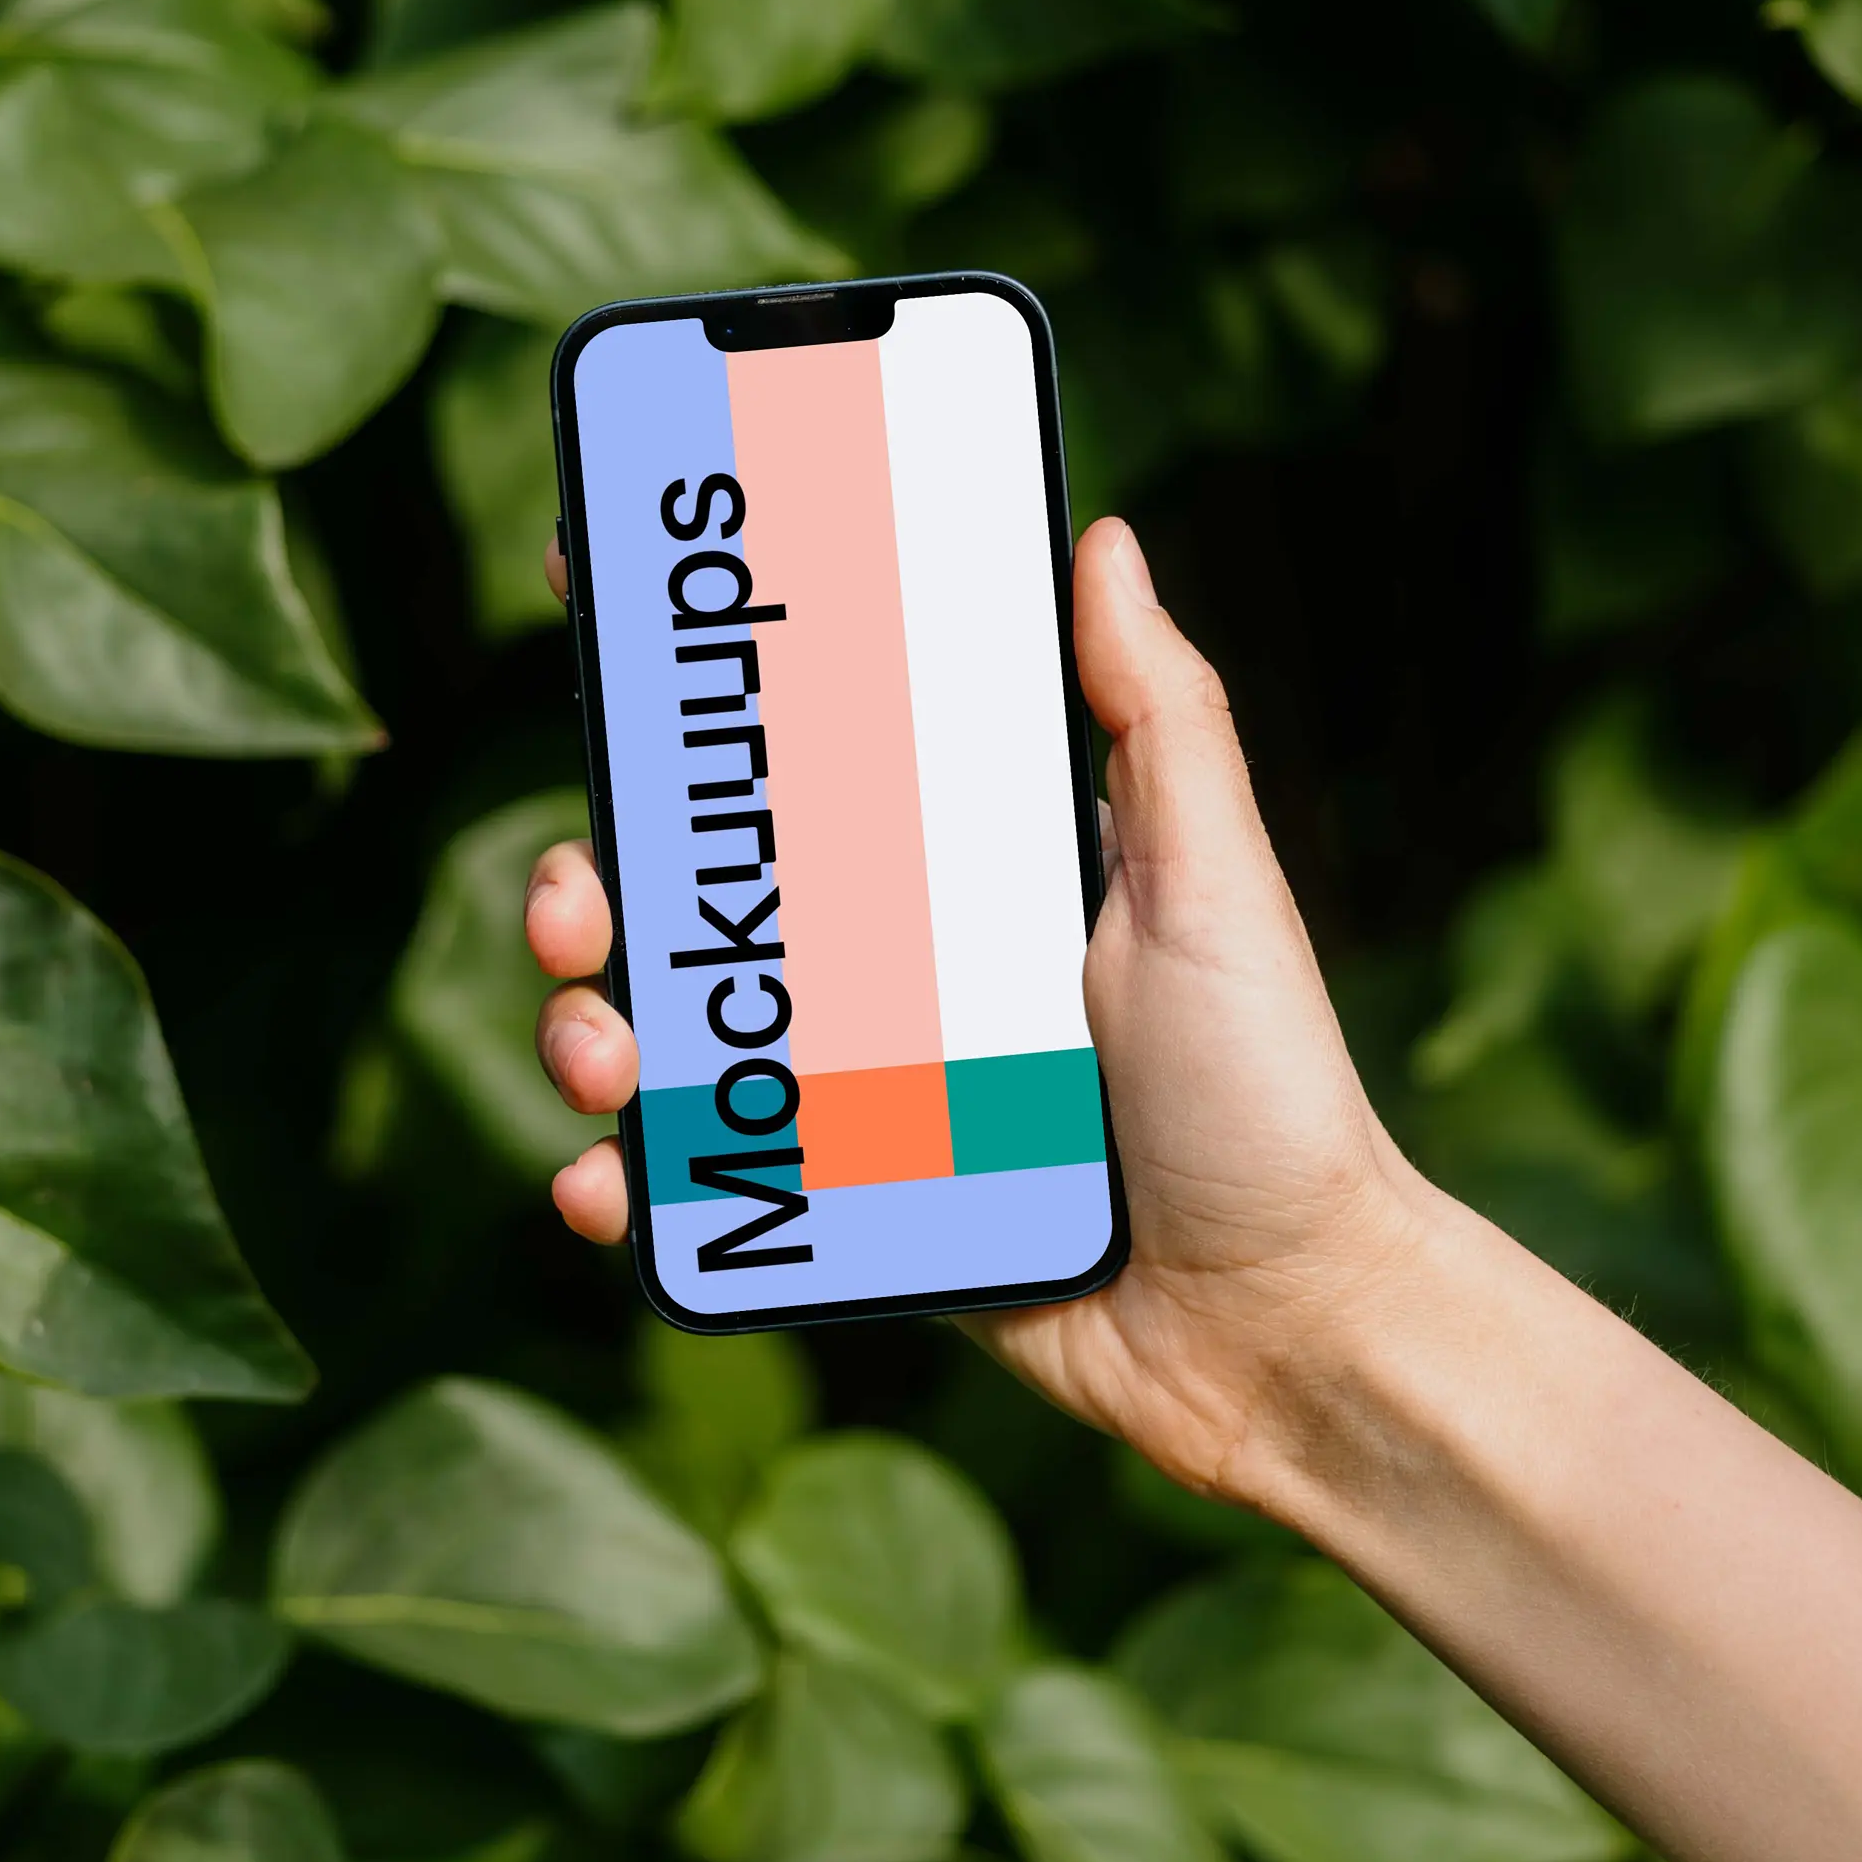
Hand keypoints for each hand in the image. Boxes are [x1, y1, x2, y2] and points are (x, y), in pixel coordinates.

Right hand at [526, 513, 1448, 1507]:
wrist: (1287, 1325)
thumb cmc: (1272, 1096)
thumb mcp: (1216, 883)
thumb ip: (1159, 716)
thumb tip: (1106, 535)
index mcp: (970, 878)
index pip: (809, 759)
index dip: (696, 695)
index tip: (595, 601)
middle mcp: (903, 978)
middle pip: (703, 899)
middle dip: (598, 875)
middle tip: (574, 889)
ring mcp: (866, 1101)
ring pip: (679, 1039)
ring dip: (595, 1025)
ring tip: (597, 1046)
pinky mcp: (856, 1222)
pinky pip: (713, 1193)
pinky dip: (635, 1185)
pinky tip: (605, 1182)